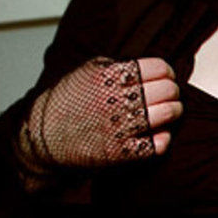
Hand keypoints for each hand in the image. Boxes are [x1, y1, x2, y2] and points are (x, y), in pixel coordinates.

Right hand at [17, 56, 182, 175]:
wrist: (43, 137)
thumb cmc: (67, 101)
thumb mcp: (87, 71)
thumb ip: (117, 65)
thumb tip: (149, 67)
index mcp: (109, 76)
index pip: (158, 67)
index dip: (167, 72)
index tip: (167, 77)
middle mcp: (117, 99)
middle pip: (167, 89)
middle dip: (173, 91)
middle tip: (170, 95)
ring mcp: (120, 126)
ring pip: (168, 113)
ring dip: (174, 112)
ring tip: (171, 112)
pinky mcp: (121, 152)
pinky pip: (158, 144)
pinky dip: (163, 138)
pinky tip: (159, 134)